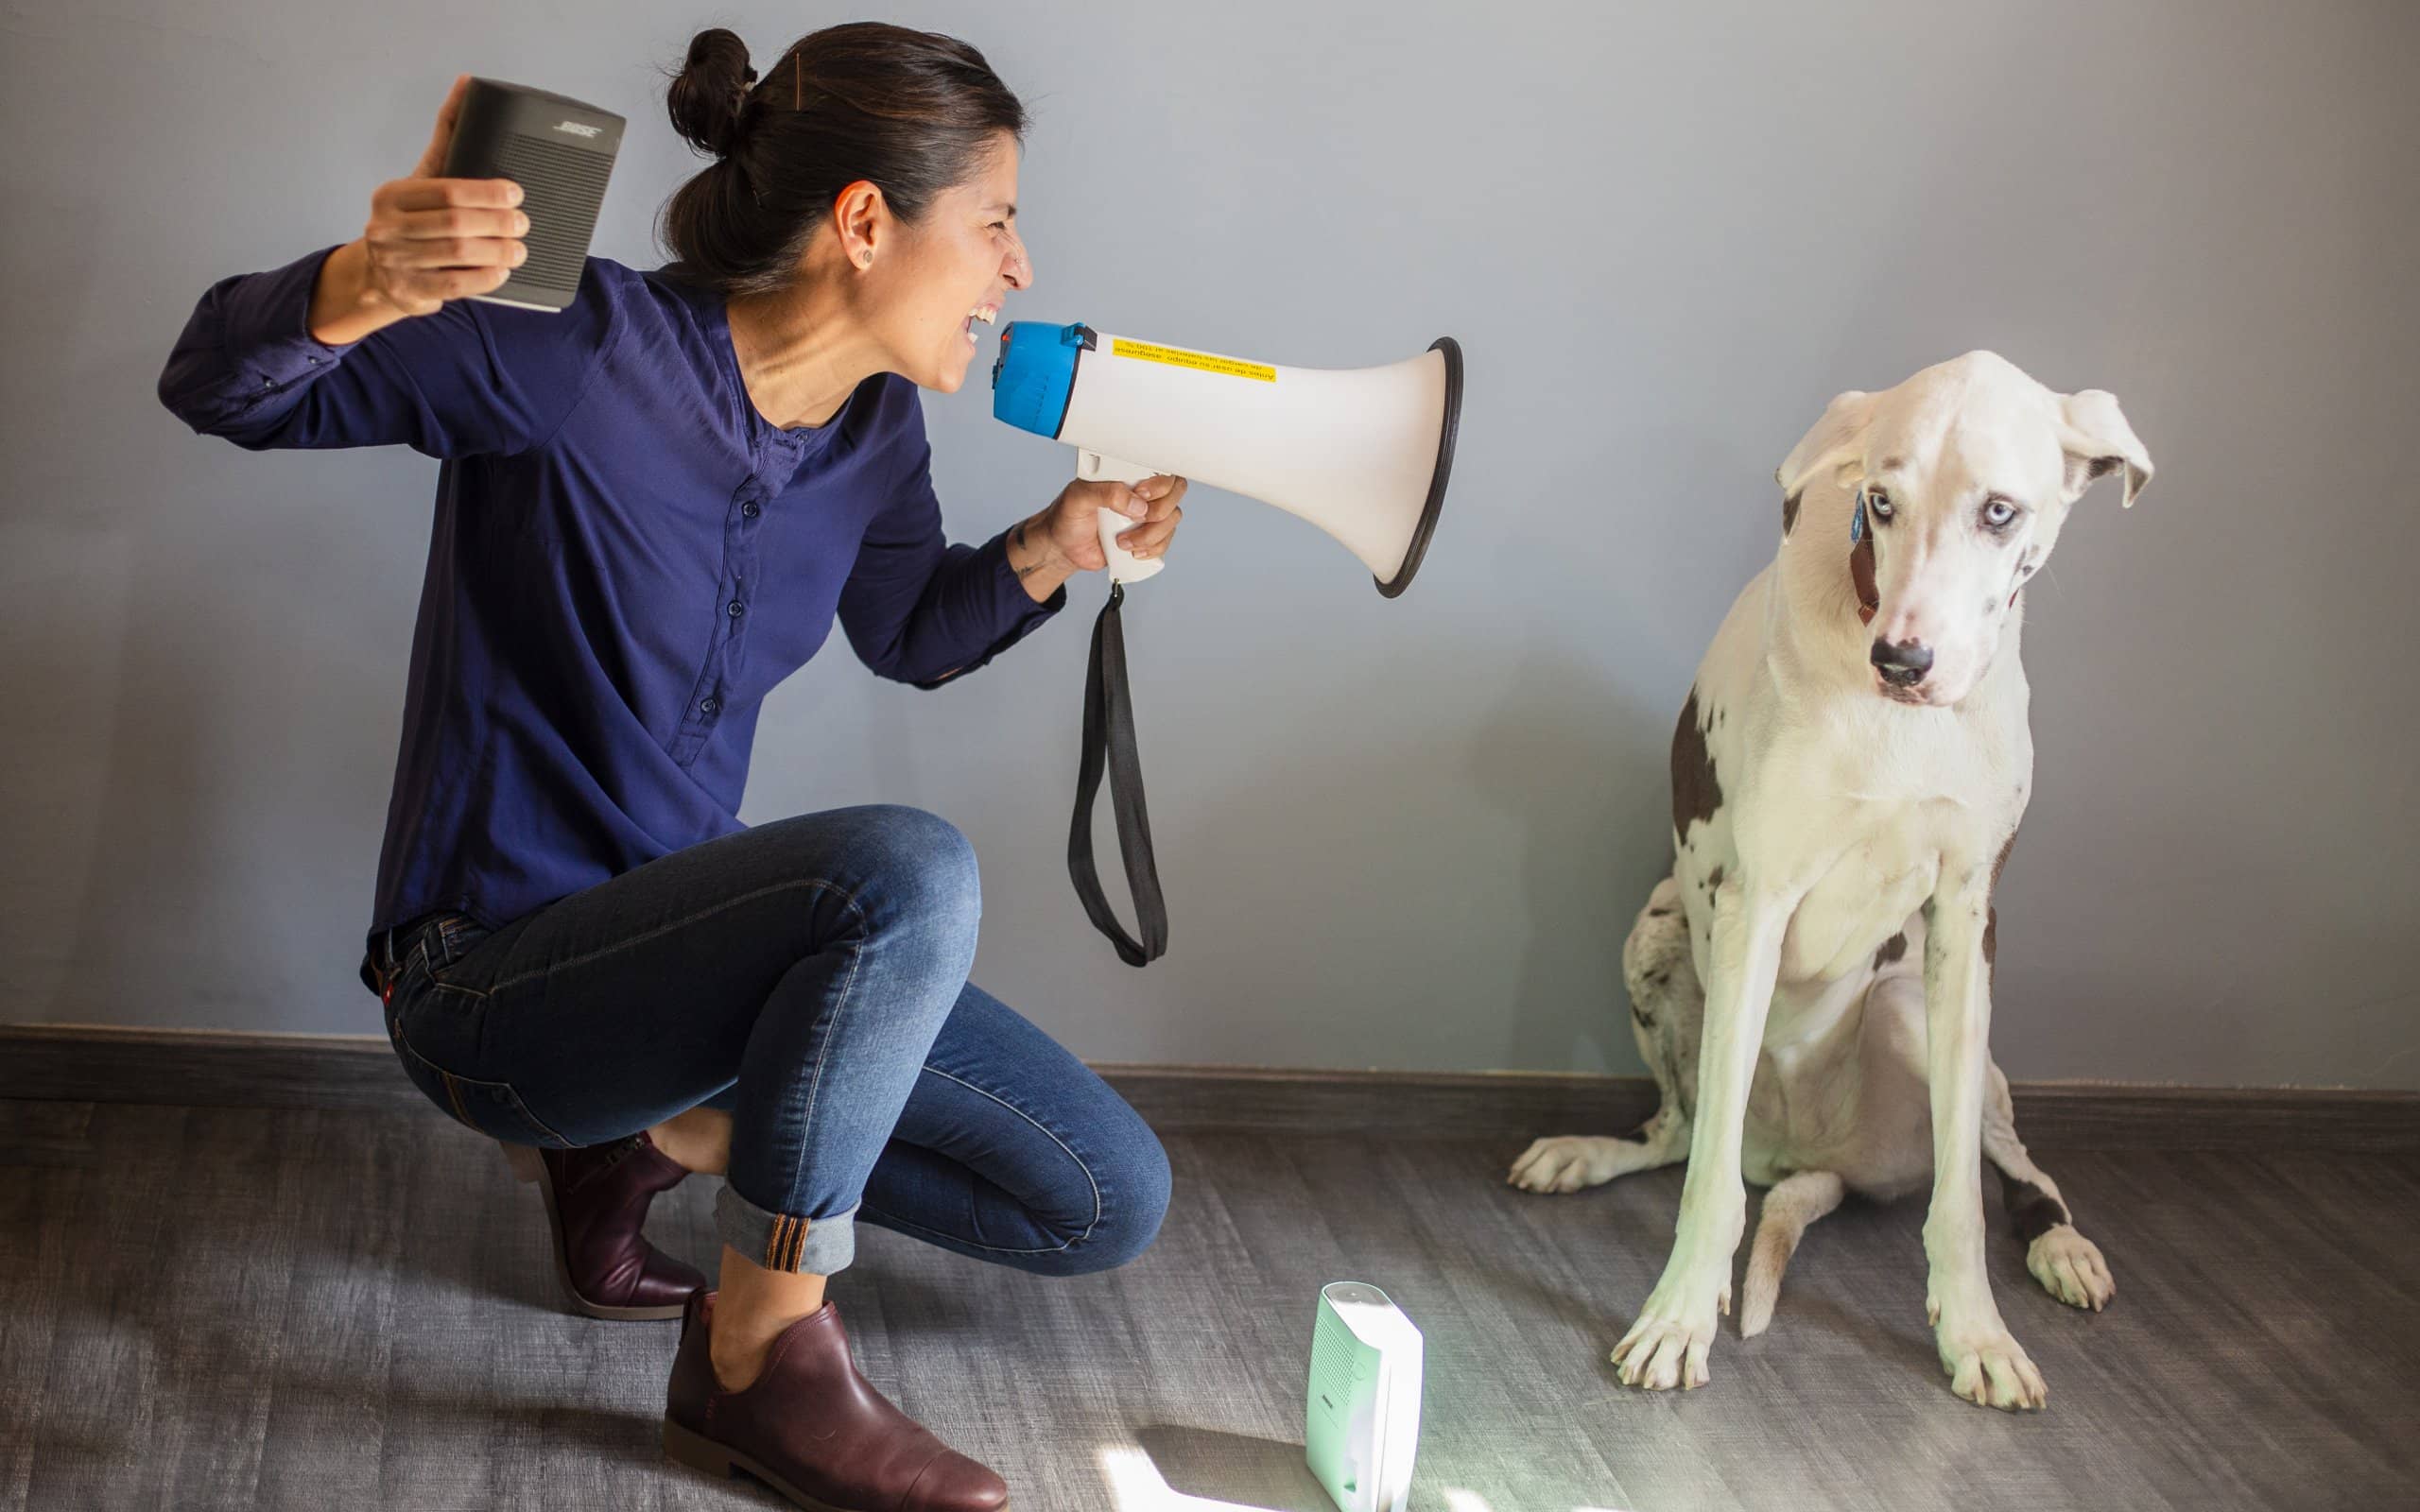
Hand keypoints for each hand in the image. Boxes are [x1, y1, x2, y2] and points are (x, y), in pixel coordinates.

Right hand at [311, 75, 529, 338]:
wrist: (378, 273)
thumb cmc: (412, 217)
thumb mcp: (423, 176)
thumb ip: (448, 136)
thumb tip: (468, 84)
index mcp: (392, 195)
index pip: (447, 190)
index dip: (487, 193)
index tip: (515, 194)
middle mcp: (387, 227)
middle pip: (455, 223)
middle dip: (497, 223)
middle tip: (523, 224)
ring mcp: (396, 262)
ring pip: (458, 254)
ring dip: (497, 252)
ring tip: (520, 248)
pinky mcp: (409, 291)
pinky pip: (455, 284)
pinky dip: (485, 277)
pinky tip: (502, 271)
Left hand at [1037, 474, 1188, 571]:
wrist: (1064, 547)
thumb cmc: (1069, 515)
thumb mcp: (1079, 497)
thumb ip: (1106, 493)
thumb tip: (1136, 503)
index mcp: (1127, 473)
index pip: (1160, 466)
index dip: (1159, 482)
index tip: (1141, 493)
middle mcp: (1142, 491)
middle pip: (1175, 492)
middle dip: (1158, 510)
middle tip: (1135, 517)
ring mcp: (1148, 514)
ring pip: (1172, 519)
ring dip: (1150, 535)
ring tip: (1123, 541)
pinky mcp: (1148, 536)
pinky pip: (1165, 541)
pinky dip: (1151, 549)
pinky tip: (1131, 550)